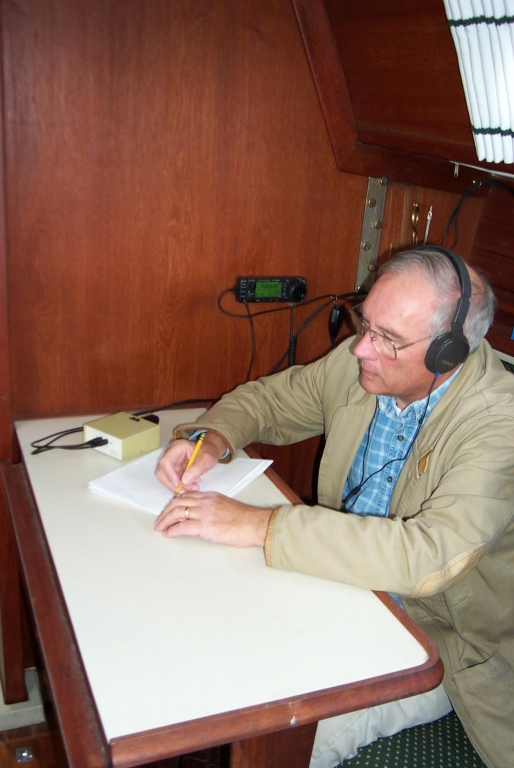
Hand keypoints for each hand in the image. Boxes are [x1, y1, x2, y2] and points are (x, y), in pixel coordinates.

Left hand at [153, 492, 272, 547]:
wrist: (254, 524)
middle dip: (166, 512)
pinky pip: (182, 527)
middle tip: (160, 521)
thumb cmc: (246, 519)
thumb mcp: (227, 507)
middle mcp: (205, 502)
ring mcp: (204, 513)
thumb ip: (214, 509)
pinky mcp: (204, 526)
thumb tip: (206, 518)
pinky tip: (168, 534)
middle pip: (178, 503)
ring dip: (165, 521)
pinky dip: (172, 530)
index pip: (186, 496)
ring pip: (177, 513)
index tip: (169, 510)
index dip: (175, 503)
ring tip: (160, 528)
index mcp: (210, 496)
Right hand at [156, 433, 226, 492]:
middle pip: (162, 472)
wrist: (210, 450)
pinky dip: (180, 486)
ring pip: (165, 478)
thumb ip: (196, 469)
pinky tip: (192, 485)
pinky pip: (172, 480)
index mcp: (177, 447)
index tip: (180, 485)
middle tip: (186, 490)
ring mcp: (171, 462)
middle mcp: (170, 454)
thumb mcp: (206, 459)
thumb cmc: (209, 451)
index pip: (166, 462)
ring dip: (177, 487)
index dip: (170, 475)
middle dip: (172, 484)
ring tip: (192, 488)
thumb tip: (184, 481)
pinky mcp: (173, 469)